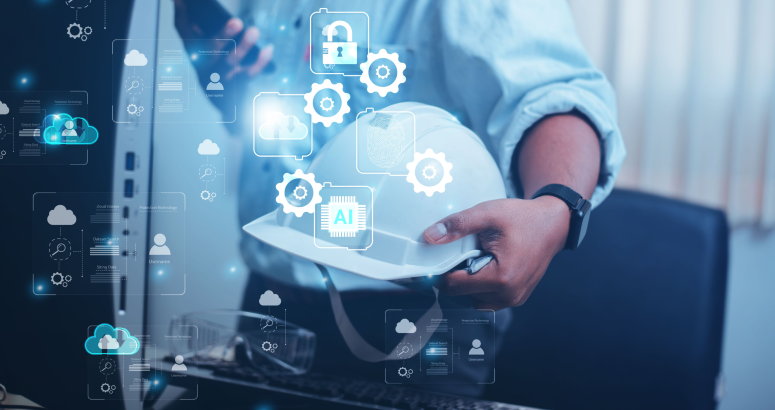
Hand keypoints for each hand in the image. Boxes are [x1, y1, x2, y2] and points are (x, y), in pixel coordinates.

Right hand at [173, 0, 272, 79]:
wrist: (221, 99)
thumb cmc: (209, 62)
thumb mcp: (196, 45)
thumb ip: (187, 22)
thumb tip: (180, 0)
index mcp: (193, 52)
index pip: (186, 33)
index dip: (184, 18)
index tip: (186, 2)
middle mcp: (204, 65)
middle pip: (211, 49)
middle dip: (223, 35)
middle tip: (237, 21)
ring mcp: (221, 77)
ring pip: (230, 62)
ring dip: (243, 47)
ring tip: (254, 31)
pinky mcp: (237, 85)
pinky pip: (249, 74)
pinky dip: (260, 62)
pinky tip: (268, 49)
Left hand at [424, 196, 569, 309]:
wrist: (552, 224)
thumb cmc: (523, 218)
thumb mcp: (487, 214)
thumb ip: (458, 225)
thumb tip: (430, 236)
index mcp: (501, 278)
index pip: (454, 286)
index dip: (441, 271)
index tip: (439, 256)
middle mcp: (508, 295)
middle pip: (462, 294)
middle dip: (458, 273)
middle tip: (468, 251)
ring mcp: (514, 299)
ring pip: (473, 298)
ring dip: (469, 281)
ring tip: (480, 257)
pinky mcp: (516, 298)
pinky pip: (487, 298)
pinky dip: (482, 284)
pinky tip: (488, 265)